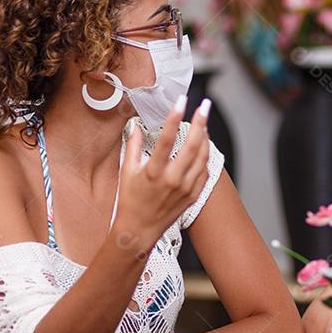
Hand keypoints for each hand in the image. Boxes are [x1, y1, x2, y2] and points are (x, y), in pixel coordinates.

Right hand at [113, 96, 210, 256]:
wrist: (139, 231)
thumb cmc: (130, 201)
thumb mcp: (126, 172)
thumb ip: (132, 146)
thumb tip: (135, 126)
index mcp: (153, 172)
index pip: (166, 139)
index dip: (174, 118)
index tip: (181, 101)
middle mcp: (172, 180)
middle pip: (192, 146)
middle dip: (200, 122)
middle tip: (205, 106)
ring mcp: (185, 188)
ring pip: (202, 157)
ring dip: (205, 137)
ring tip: (204, 122)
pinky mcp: (193, 195)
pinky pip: (205, 171)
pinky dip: (205, 156)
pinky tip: (203, 145)